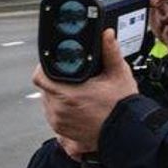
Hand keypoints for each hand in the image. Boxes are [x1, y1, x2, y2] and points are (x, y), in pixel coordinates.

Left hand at [33, 29, 137, 152]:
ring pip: (47, 100)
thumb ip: (110, 52)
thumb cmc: (122, 107)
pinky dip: (60, 107)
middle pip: (44, 87)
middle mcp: (59, 110)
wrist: (126, 133)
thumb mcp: (119, 75)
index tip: (55, 63)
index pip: (40, 77)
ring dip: (57, 93)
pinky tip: (76, 103)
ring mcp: (58, 122)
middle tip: (73, 77)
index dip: (45, 67)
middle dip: (55, 79)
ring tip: (76, 90)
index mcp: (69, 94)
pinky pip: (52, 113)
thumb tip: (106, 34)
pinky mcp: (61, 130)